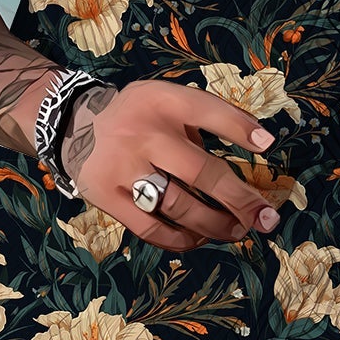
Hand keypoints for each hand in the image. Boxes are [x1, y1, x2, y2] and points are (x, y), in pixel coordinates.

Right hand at [58, 79, 283, 250]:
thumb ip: (200, 119)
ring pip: (179, 206)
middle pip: (200, 172)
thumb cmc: (138, 116)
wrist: (72, 125)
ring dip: (214, 224)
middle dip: (239, 199)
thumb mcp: (165, 100)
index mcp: (162, 102)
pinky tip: (198, 239)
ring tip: (236, 231)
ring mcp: (123, 167)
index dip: (239, 127)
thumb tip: (251, 153)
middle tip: (266, 219)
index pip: (206, 111)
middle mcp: (143, 134)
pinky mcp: (106, 196)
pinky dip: (180, 239)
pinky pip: (150, 228)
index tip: (267, 145)